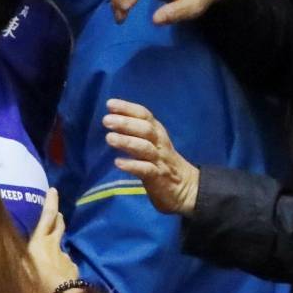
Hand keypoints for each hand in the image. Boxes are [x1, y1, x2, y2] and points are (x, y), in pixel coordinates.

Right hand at [25, 187, 79, 292]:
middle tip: (57, 214)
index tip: (53, 190)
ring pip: (61, 249)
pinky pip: (66, 265)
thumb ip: (17, 260)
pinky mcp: (74, 269)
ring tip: (49, 260)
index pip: (47, 216)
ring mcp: (66, 257)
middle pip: (58, 226)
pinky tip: (58, 277)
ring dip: (56, 250)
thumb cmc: (35, 283)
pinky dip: (62, 267)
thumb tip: (10, 255)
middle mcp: (54, 246)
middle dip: (58, 218)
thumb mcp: (19, 270)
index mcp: (39, 242)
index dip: (51, 202)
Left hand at [103, 99, 200, 214]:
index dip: (128, 108)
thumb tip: (111, 117)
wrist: (186, 188)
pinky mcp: (158, 178)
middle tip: (106, 120)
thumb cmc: (160, 161)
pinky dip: (133, 165)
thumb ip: (134, 131)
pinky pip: (146, 170)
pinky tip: (118, 163)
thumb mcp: (151, 142)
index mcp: (157, 133)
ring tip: (109, 138)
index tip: (110, 104)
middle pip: (146, 130)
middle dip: (126, 123)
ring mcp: (159, 161)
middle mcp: (159, 143)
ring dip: (127, 141)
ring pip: (145, 148)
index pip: (145, 116)